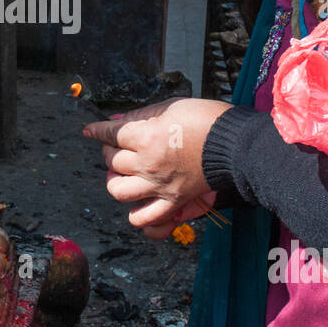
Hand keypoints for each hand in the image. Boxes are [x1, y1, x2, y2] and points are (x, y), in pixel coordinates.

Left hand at [82, 97, 231, 237]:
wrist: (236, 144)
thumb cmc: (207, 120)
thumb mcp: (171, 107)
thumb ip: (140, 115)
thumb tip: (115, 119)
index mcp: (147, 137)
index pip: (110, 134)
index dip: (98, 130)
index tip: (91, 129)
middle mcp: (148, 164)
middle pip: (112, 161)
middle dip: (109, 150)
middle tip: (117, 146)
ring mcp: (159, 186)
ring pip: (118, 191)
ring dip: (116, 181)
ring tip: (123, 174)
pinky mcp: (173, 202)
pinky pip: (145, 219)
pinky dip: (136, 215)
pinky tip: (137, 202)